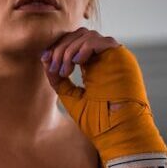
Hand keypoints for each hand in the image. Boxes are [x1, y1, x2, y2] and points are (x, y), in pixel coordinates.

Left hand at [40, 28, 166, 167]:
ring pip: (87, 35)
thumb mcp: (71, 97)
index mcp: (94, 66)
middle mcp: (105, 58)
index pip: (74, 43)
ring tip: (64, 70)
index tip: (44, 60)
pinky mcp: (122, 57)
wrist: (118, 132)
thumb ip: (60, 80)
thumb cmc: (98, 121)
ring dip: (69, 49)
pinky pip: (98, 41)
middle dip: (60, 48)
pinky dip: (83, 47)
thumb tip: (45, 61)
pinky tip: (75, 62)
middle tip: (53, 67)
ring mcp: (114, 57)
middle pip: (78, 35)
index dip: (57, 48)